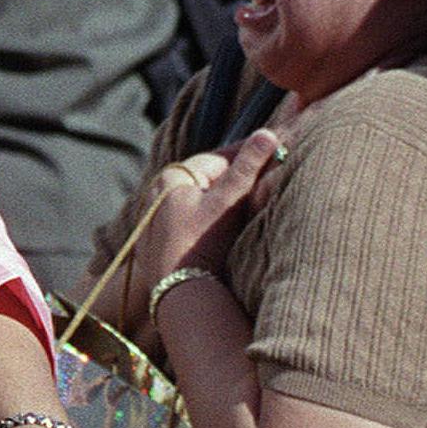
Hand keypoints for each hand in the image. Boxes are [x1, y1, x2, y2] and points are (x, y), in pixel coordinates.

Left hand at [135, 129, 284, 290]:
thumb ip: (248, 167)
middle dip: (235, 181)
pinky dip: (205, 225)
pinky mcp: (154, 245)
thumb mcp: (228, 201)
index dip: (247, 158)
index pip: (217, 160)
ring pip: (196, 204)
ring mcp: (153, 220)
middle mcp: (155, 193)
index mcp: (170, 176)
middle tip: (264, 184)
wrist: (178, 294)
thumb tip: (269, 133)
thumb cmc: (202, 243)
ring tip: (247, 211)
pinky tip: (222, 236)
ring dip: (220, 204)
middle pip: (206, 182)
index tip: (273, 156)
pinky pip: (186, 226)